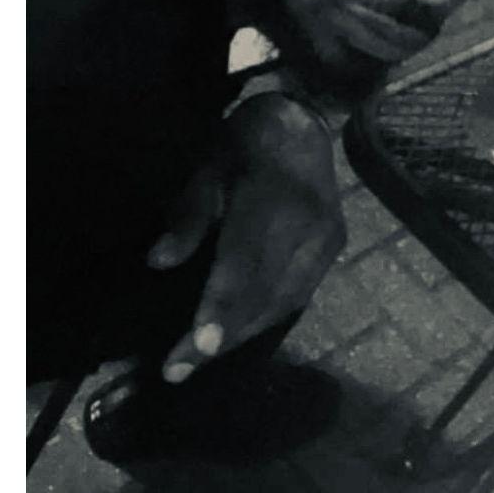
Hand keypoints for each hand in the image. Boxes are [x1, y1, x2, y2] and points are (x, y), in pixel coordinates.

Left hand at [148, 95, 346, 383]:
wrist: (303, 124)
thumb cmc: (244, 143)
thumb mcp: (206, 167)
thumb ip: (188, 216)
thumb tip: (159, 262)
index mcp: (273, 197)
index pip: (244, 262)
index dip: (220, 306)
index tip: (196, 348)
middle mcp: (308, 223)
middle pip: (264, 292)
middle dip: (221, 336)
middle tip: (178, 369)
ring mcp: (327, 238)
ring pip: (283, 301)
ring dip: (241, 333)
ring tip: (200, 359)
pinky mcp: (334, 247)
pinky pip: (298, 294)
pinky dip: (264, 317)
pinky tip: (235, 332)